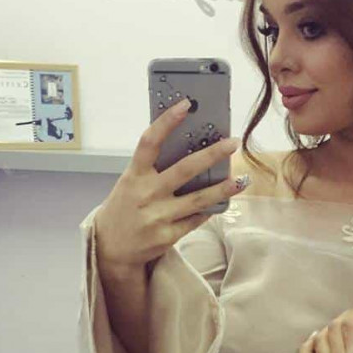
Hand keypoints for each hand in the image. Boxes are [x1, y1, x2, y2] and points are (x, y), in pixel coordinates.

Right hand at [93, 97, 242, 271]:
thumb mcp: (131, 183)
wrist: (111, 248)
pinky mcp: (168, 236)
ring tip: (242, 179)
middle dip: (212, 155)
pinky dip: (208, 209)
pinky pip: (196, 219)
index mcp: (135, 175)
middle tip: (233, 142)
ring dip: (223, 188)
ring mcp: (158, 217)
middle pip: (184, 170)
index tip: (185, 105)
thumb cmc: (125, 207)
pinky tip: (221, 202)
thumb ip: (154, 168)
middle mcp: (146, 194)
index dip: (167, 122)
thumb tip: (190, 147)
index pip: (150, 142)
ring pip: (198, 199)